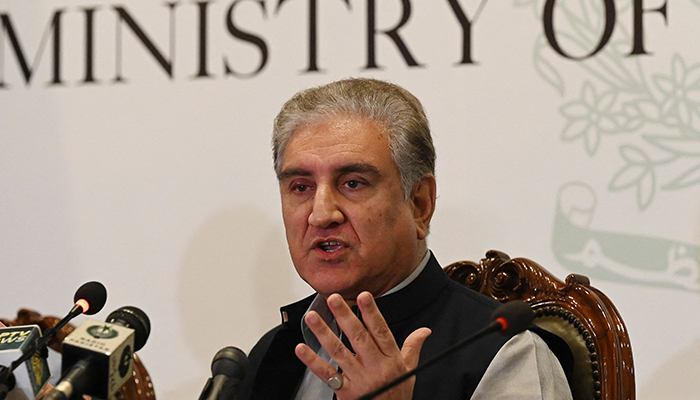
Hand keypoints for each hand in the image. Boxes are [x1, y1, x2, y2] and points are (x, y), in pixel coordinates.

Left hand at [295, 291, 430, 399]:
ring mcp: (359, 380)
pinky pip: (327, 374)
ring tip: (313, 317)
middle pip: (358, 338)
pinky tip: (302, 349)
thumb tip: (424, 330)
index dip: (372, 313)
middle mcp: (375, 368)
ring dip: (324, 333)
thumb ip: (413, 347)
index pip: (381, 331)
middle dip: (345, 316)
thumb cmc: (397, 396)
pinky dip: (313, 361)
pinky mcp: (345, 391)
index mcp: (391, 359)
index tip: (363, 296)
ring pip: (339, 352)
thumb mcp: (410, 371)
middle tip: (334, 299)